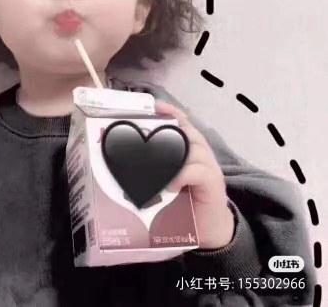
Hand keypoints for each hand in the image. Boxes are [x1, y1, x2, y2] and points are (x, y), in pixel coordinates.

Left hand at [155, 100, 235, 249]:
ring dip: (173, 157)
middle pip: (188, 133)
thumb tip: (123, 162)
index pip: (182, 124)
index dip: (170, 113)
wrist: (210, 230)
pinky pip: (198, 171)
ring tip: (156, 166)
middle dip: (170, 131)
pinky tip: (172, 184)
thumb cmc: (183, 203)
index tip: (155, 106)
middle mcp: (201, 153)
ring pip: (193, 149)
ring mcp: (209, 167)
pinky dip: (183, 174)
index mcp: (189, 150)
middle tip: (149, 135)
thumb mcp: (166, 181)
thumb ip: (154, 169)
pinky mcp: (213, 183)